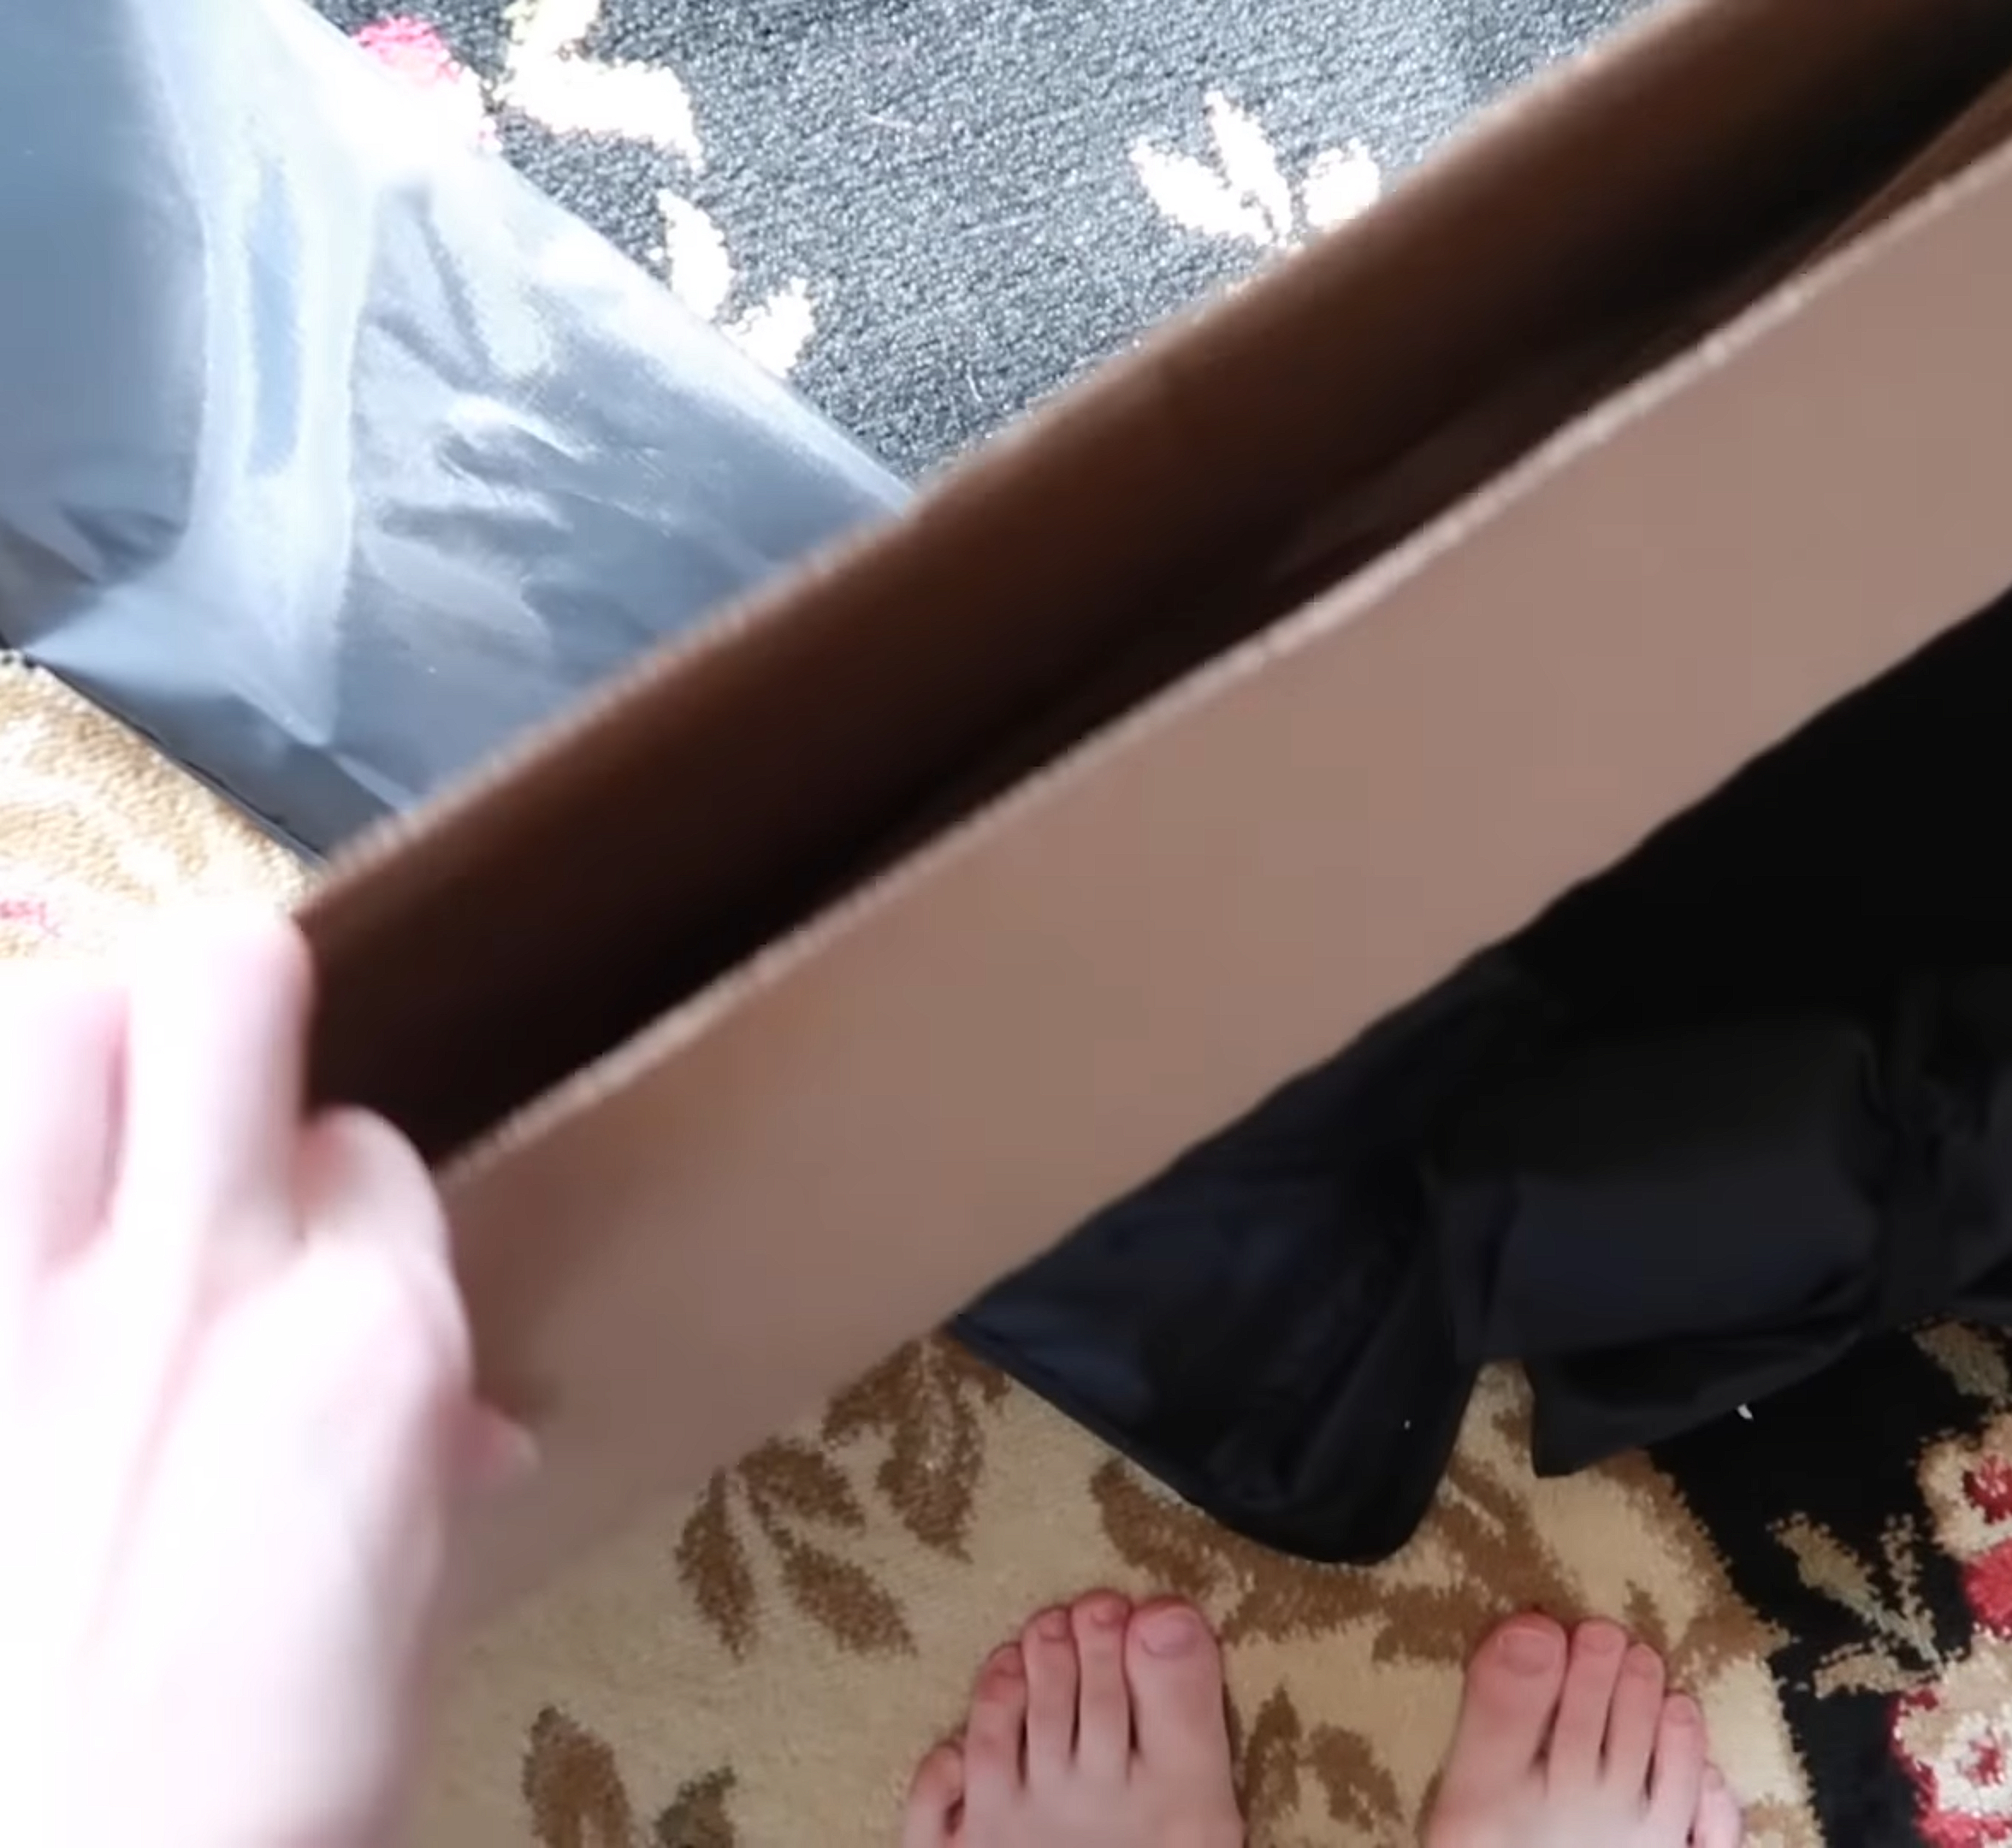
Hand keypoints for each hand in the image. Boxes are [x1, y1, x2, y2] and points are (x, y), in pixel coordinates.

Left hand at [0, 911, 512, 1847]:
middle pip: (220, 981)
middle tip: (195, 1089)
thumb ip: (414, 1470)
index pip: (372, 1145)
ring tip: (66, 1142)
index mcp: (365, 1348)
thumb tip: (454, 1424)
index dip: (344, 1188)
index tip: (313, 1246)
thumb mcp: (400, 1624)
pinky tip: (11, 1270)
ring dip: (66, 1055)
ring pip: (39, 1026)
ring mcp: (17, 1307)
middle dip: (223, 1002)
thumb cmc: (254, 1798)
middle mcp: (197, 1280)